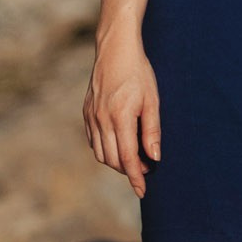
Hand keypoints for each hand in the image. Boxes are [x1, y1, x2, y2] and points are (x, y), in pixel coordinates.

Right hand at [83, 36, 160, 199]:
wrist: (115, 49)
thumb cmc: (138, 72)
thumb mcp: (152, 100)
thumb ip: (152, 130)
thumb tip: (154, 158)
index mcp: (120, 117)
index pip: (128, 158)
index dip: (135, 177)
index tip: (142, 191)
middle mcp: (101, 120)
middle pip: (113, 159)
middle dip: (128, 170)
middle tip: (146, 168)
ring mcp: (91, 117)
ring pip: (101, 153)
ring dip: (116, 161)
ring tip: (134, 157)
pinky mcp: (86, 112)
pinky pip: (94, 141)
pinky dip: (105, 149)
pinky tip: (118, 144)